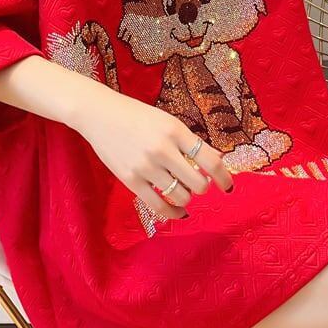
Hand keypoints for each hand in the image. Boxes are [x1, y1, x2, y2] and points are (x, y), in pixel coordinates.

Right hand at [72, 83, 233, 218]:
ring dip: (187, 197)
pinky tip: (179, 212)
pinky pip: (158, 206)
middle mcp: (162, 149)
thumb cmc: (136, 116)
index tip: (227, 185)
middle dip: (203, 187)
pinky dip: (173, 212)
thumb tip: (214, 162)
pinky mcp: (131, 180)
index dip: (224, 177)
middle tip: (198, 184)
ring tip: (182, 191)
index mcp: (175, 131)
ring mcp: (146, 166)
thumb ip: (188, 141)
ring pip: (181, 196)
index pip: (211, 160)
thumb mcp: (167, 121)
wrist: (99, 114)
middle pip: (198, 183)